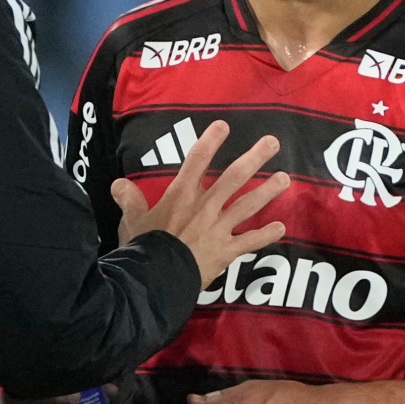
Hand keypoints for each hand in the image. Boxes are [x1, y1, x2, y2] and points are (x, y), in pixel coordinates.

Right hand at [111, 121, 288, 290]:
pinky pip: (249, 241)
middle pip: (234, 177)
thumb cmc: (144, 248)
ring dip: (268, 191)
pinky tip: (281, 227)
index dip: (210, 141)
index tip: (223, 126)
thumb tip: (118, 184)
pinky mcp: (226, 251)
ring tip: (285, 178)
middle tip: (273, 142)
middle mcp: (205, 206)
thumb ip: (129, 200)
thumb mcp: (132, 221)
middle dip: (255, 158)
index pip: (197, 160)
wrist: (157, 277)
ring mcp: (218, 228)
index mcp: (181, 196)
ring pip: (248, 205)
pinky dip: (265, 235)